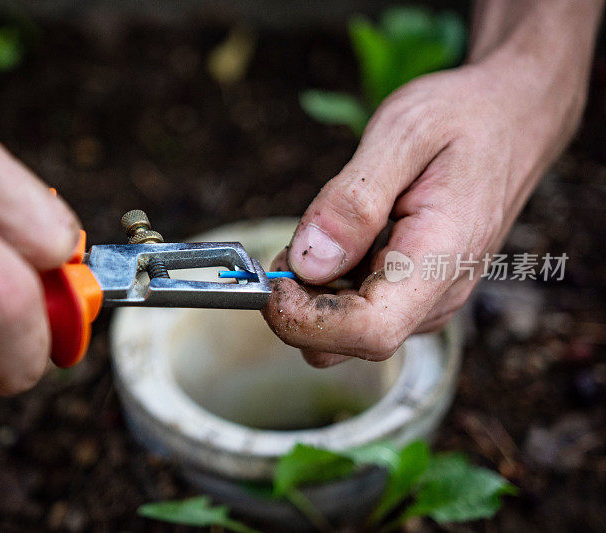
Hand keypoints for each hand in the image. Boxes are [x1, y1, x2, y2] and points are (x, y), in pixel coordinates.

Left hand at [263, 1, 601, 366]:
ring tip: (336, 224)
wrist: (512, 118)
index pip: (368, 332)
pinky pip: (356, 312)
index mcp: (441, 259)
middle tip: (301, 236)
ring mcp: (427, 301)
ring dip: (314, 290)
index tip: (276, 275)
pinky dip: (332, 282)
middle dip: (299, 303)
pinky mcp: (414, 296)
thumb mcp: (402, 134)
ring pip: (344, 334)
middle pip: (346, 343)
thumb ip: (353, 201)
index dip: (305, 317)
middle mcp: (437, 296)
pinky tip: (350, 235)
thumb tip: (309, 263)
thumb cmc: (462, 118)